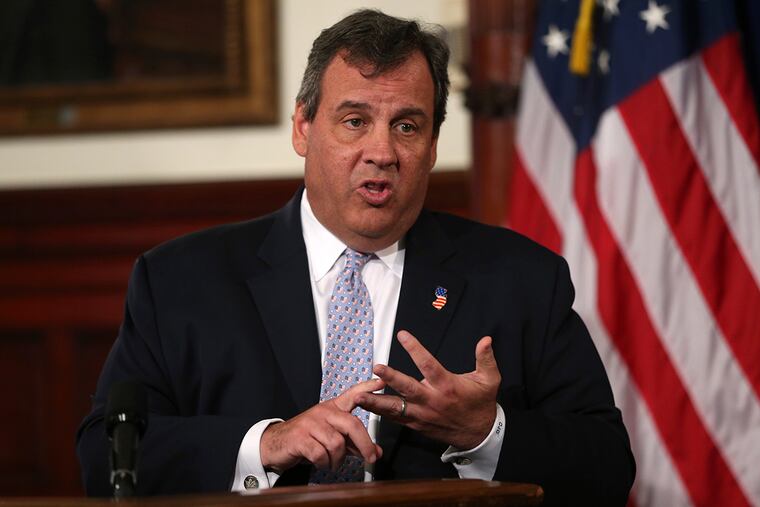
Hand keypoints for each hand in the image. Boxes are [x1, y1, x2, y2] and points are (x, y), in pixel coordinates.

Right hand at [260, 378, 384, 472]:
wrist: (275, 444)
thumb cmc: (306, 439)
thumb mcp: (332, 438)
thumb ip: (354, 444)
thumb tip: (377, 452)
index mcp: (332, 409)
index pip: (352, 395)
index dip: (366, 388)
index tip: (381, 382)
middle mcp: (323, 412)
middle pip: (351, 424)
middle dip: (365, 444)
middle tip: (371, 457)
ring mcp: (311, 424)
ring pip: (337, 444)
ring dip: (338, 460)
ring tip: (332, 463)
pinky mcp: (300, 438)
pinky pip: (321, 454)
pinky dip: (324, 463)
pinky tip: (321, 463)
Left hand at [355, 330, 500, 449]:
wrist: (479, 434)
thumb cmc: (482, 403)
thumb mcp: (489, 380)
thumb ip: (486, 359)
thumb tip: (486, 339)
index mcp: (448, 386)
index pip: (428, 365)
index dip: (415, 349)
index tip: (402, 335)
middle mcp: (432, 400)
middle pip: (408, 388)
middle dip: (391, 378)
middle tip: (376, 368)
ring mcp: (422, 414)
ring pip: (396, 408)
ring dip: (376, 402)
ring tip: (358, 395)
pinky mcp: (416, 424)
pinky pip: (396, 418)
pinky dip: (380, 412)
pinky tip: (366, 405)